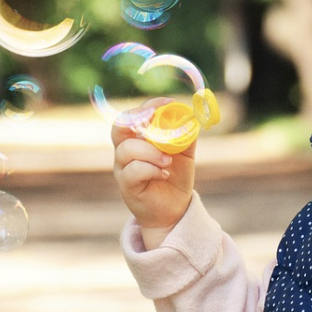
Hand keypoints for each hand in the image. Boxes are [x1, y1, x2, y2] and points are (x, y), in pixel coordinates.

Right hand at [112, 107, 195, 247]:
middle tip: (156, 119)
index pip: (134, 115)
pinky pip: (132, 171)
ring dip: (150, 151)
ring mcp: (123, 168)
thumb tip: (192, 116)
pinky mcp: (126, 186)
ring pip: (126, 149)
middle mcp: (125, 151)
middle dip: (137, 118)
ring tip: (168, 160)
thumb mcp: (185, 153)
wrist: (174, 209)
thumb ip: (186, 134)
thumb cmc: (175, 177)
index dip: (148, 105)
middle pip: (119, 127)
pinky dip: (151, 169)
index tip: (169, 103)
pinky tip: (164, 173)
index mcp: (137, 138)